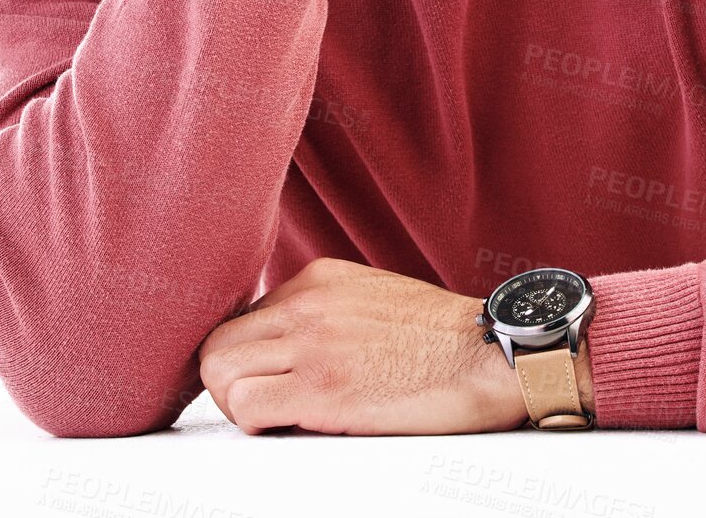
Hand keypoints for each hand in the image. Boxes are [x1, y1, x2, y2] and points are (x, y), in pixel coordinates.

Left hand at [197, 256, 529, 435]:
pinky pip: (247, 408)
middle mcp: (308, 303)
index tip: (268, 379)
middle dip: (229, 381)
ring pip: (219, 374)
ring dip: (238, 404)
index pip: (242, 318)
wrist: (489, 352)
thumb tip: (291, 340)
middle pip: (216, 344)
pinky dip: (256, 425)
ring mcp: (313, 344)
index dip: (249, 358)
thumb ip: (328, 307)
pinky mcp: (322, 389)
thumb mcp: (374, 295)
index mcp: (320, 278)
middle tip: (262, 405)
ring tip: (276, 418)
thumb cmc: (443, 335)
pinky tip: (291, 427)